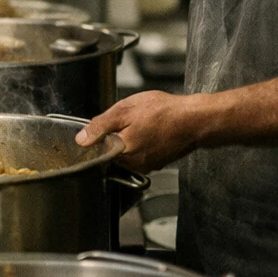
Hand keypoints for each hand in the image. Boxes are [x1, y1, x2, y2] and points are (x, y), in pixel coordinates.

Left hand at [74, 90, 205, 172]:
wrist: (196, 120)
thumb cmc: (164, 113)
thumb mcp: (124, 111)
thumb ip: (99, 126)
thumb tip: (81, 140)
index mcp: (122, 153)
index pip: (98, 151)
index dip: (100, 136)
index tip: (107, 126)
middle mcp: (134, 164)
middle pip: (112, 151)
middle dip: (116, 135)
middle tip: (130, 119)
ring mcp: (148, 165)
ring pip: (128, 151)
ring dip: (130, 137)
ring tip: (144, 123)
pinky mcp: (159, 162)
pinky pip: (142, 152)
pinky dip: (144, 141)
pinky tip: (152, 129)